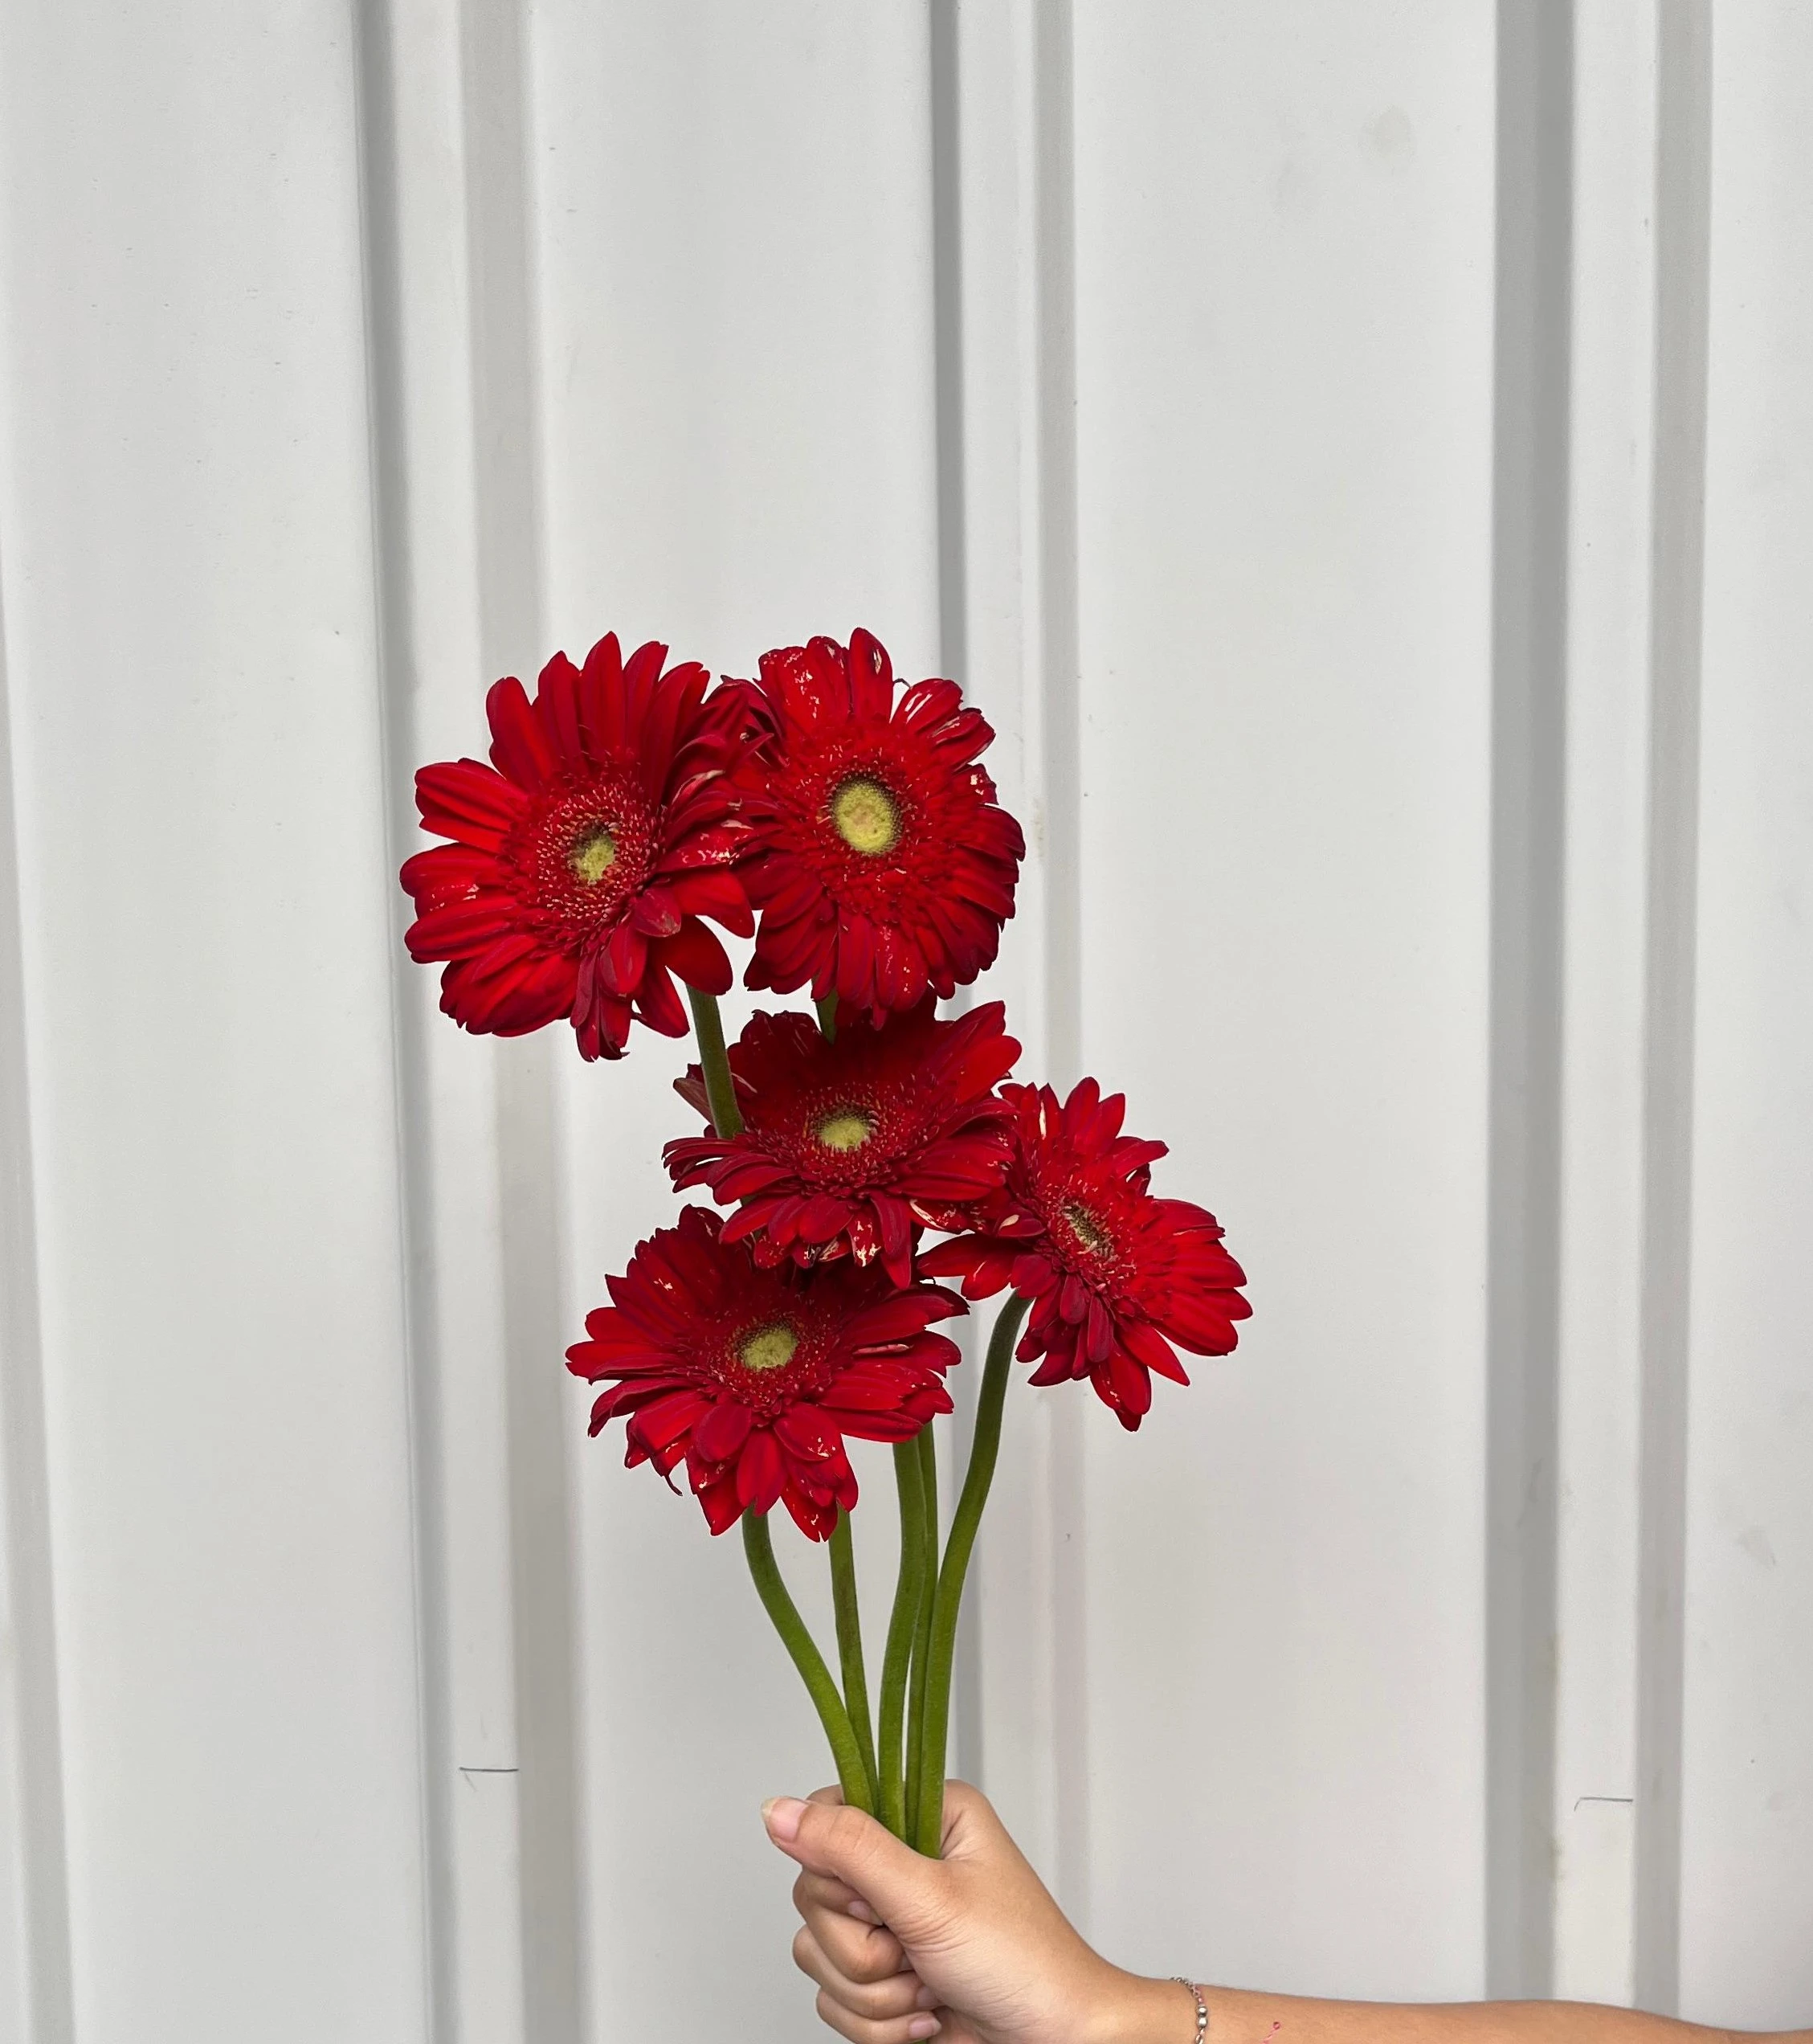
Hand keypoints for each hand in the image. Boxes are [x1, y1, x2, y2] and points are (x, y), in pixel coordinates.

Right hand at [761, 1781, 1185, 2043]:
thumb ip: (850, 1848)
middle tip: (914, 1949)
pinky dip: (877, 2022)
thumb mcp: (931, 1896)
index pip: (827, 1816)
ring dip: (874, 1991)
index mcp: (924, 1815)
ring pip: (817, 1952)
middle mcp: (903, 1862)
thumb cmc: (1023, 1964)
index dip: (836, 1869)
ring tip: (930, 1987)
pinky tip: (926, 2016)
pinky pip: (833, 1998)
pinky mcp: (884, 1977)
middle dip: (863, 1944)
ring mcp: (891, 1923)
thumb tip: (778, 1810)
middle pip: (814, 1893)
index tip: (875, 1899)